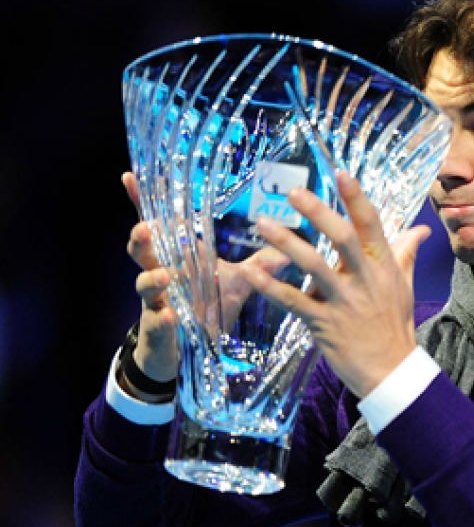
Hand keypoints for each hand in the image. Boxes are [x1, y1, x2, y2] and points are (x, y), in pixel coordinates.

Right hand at [121, 173, 291, 387]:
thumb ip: (259, 266)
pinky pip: (158, 320)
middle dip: (141, 237)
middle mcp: (160, 273)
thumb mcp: (237, 284)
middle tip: (147, 227)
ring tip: (164, 276)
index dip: (143, 200)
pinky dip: (163, 318)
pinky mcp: (158, 327)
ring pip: (143, 284)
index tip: (130, 176)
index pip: (159, 224)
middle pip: (141, 249)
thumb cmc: (206, 307)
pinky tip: (170, 315)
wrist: (185, 350)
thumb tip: (290, 250)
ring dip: (151, 278)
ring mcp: (156, 301)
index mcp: (177, 256)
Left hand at [240, 171, 430, 396]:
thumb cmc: (395, 325)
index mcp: (384, 266)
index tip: (340, 173)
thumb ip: (406, 253)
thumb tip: (421, 229)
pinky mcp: (324, 325)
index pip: (372, 225)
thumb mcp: (404, 285)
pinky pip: (294, 302)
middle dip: (318, 213)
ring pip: (314, 267)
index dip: (356, 198)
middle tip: (293, 193)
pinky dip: (270, 286)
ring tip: (262, 223)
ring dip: (286, 243)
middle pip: (343, 239)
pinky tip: (249, 270)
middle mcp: (365, 280)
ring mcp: (344, 303)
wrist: (391, 370)